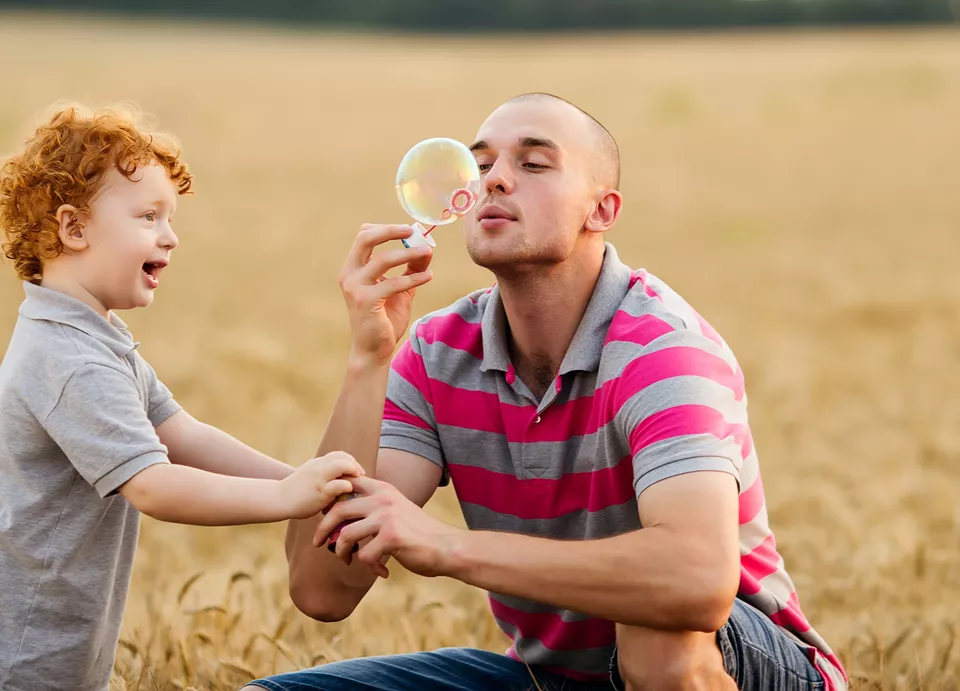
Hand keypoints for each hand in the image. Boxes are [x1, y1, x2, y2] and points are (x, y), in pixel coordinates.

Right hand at [279, 452, 364, 519]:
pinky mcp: (320, 491)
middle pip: (343, 457)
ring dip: (353, 471)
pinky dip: (347, 487)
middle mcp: (319, 467)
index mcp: (317, 463)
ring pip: (342, 465)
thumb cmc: (295, 491)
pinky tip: (347, 492)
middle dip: (355, 465)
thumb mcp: (309, 476)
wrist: (278, 499)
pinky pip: (339, 485)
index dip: (350, 461)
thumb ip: (323, 474)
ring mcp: (320, 478)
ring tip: (356, 481)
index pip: (339, 455)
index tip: (356, 472)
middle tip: (360, 476)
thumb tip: (340, 479)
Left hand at [313, 475, 461, 578]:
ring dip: (341, 552)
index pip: (347, 483)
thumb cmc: (419, 533)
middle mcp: (383, 499)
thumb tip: (340, 520)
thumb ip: (373, 509)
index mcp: (384, 489)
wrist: (446, 547)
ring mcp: (387, 517)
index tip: (324, 513)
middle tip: (318, 542)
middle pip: (338, 509)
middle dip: (323, 528)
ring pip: (346, 535)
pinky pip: (364, 556)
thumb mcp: (396, 510)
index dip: (330, 497)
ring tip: (347, 560)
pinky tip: (381, 570)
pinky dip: (369, 567)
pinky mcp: (391, 537)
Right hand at [338, 224, 433, 366]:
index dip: (386, 228)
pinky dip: (414, 278)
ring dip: (409, 254)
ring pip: (383, 259)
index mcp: (353, 268)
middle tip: (412, 231)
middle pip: (365, 238)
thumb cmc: (384, 318)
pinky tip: (428, 276)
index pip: (364, 235)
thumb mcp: (399, 288)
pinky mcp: (366, 301)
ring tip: (428, 252)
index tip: (409, 230)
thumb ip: (411, 268)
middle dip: (390, 230)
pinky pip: (394, 282)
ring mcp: (355, 288)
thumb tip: (427, 248)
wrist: (373, 350)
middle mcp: (349, 274)